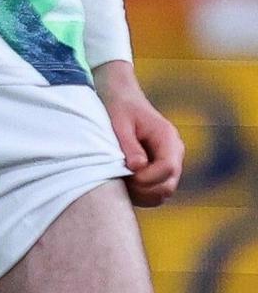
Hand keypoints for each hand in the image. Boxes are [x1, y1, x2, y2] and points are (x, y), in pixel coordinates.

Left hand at [97, 60, 183, 206]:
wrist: (121, 98)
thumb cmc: (120, 108)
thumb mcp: (120, 123)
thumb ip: (129, 145)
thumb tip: (138, 168)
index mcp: (167, 139)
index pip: (168, 169)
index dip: (147, 178)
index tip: (126, 174)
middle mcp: (173, 153)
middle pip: (168, 186)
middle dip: (144, 189)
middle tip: (120, 180)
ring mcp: (167, 163)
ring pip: (162, 192)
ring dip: (141, 194)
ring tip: (119, 181)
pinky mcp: (158, 170)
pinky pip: (154, 191)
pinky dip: (140, 194)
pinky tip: (122, 183)